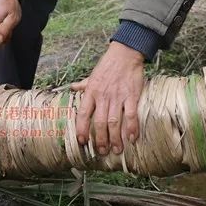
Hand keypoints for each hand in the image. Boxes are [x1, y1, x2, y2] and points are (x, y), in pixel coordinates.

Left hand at [71, 41, 144, 155]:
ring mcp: (118, 97)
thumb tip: (72, 87)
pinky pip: (131, 115)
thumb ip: (83, 84)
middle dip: (101, 140)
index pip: (83, 114)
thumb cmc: (108, 65)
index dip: (81, 129)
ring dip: (115, 138)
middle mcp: (103, 96)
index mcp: (91, 92)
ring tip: (116, 150)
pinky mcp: (132, 96)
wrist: (125, 53)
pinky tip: (132, 138)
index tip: (82, 142)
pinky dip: (132, 128)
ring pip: (114, 122)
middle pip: (99, 122)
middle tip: (103, 151)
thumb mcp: (92, 75)